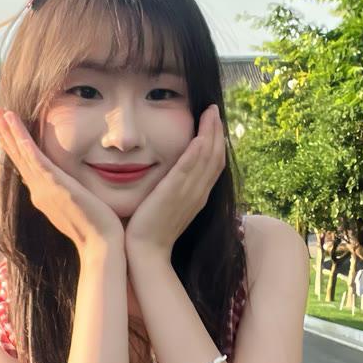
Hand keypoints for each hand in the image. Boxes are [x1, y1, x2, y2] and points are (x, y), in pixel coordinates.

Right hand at [0, 107, 123, 259]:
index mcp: (44, 196)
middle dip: (6, 135)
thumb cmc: (98, 230)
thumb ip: (73, 195)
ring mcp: (43, 188)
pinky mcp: (53, 184)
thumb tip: (75, 188)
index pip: (26, 167)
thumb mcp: (80, 208)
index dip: (16, 148)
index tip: (8, 132)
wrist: (101, 245)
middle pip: (18, 158)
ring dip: (9, 131)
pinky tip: (13, 125)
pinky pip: (33, 157)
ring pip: (21, 154)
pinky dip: (22, 140)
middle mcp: (39, 192)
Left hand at [123, 103, 225, 260]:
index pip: (214, 164)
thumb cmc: (150, 230)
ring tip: (210, 112)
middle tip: (214, 109)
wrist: (146, 253)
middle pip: (216, 157)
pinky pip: (189, 169)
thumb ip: (171, 188)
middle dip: (216, 131)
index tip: (213, 123)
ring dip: (210, 133)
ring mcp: (188, 194)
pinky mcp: (174, 194)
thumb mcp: (167, 205)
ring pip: (207, 158)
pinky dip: (196, 151)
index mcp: (198, 196)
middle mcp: (198, 193)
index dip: (216, 141)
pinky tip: (199, 136)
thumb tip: (167, 173)